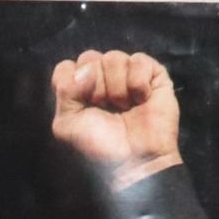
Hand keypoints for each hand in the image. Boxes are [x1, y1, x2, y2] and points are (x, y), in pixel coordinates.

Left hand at [51, 50, 180, 189]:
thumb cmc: (100, 147)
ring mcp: (127, 75)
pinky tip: (141, 100)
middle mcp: (101, 79)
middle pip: (89, 57)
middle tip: (105, 108)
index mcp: (79, 90)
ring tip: (124, 108)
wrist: (133, 161)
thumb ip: (64, 92)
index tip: (83, 106)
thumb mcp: (66, 125)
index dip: (72, 84)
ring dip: (116, 88)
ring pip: (113, 57)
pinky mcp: (153, 75)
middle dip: (95, 87)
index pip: (66, 67)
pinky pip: (139, 60)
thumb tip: (86, 70)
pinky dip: (138, 83)